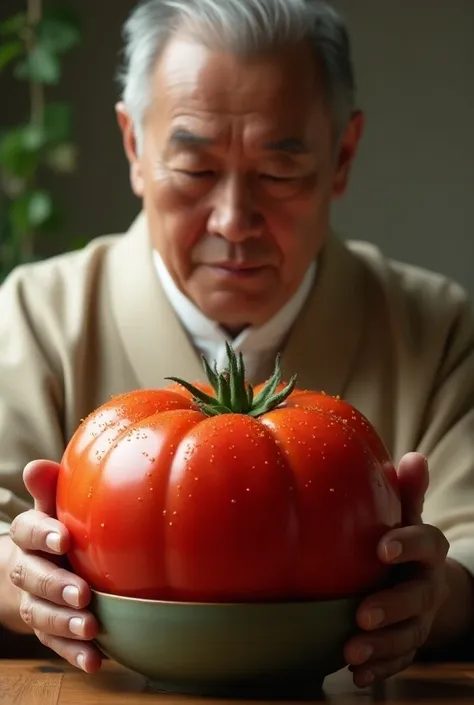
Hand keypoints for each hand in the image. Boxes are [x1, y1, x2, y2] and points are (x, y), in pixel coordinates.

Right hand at [8, 460, 101, 672]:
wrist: (37, 564)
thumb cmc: (57, 526)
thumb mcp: (53, 505)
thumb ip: (50, 489)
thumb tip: (38, 466)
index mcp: (28, 535)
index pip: (27, 532)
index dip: (42, 536)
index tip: (64, 539)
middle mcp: (26, 569)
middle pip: (32, 578)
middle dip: (56, 586)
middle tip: (82, 594)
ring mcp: (34, 600)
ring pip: (41, 614)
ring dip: (64, 624)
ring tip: (90, 628)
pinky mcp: (45, 628)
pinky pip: (54, 644)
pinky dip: (73, 654)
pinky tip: (94, 661)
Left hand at [344, 452, 449, 687]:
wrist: (425, 582)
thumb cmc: (403, 541)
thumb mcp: (408, 515)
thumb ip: (407, 492)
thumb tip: (413, 457)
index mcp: (428, 551)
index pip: (427, 544)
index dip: (408, 545)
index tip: (382, 547)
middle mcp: (428, 586)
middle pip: (417, 599)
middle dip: (392, 608)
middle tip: (362, 613)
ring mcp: (420, 619)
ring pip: (408, 636)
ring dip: (380, 645)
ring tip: (349, 651)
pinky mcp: (409, 643)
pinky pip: (399, 661)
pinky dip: (379, 669)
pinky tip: (356, 675)